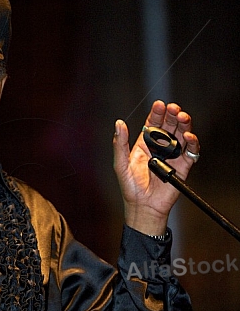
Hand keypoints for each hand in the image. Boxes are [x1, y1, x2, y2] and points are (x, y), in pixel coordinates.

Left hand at [113, 100, 199, 234]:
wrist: (143, 206)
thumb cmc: (130, 187)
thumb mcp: (120, 164)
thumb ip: (120, 144)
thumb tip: (119, 123)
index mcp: (145, 144)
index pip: (153, 123)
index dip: (157, 113)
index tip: (159, 104)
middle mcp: (160, 147)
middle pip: (170, 125)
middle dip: (173, 115)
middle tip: (173, 108)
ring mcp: (173, 155)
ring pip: (182, 134)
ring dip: (184, 124)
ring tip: (182, 117)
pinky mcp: (183, 166)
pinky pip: (191, 151)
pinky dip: (192, 142)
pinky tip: (189, 136)